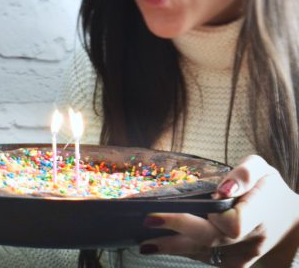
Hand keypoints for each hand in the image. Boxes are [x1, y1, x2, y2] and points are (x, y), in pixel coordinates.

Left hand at [140, 155, 298, 266]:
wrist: (292, 224)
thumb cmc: (272, 190)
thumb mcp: (264, 171)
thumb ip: (245, 175)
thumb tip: (222, 188)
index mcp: (256, 211)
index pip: (233, 223)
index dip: (216, 216)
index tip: (193, 206)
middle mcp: (248, 237)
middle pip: (211, 240)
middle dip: (177, 232)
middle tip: (148, 221)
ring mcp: (242, 254)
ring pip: (206, 254)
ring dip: (175, 248)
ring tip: (146, 244)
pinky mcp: (235, 261)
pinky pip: (210, 260)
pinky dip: (187, 253)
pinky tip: (165, 248)